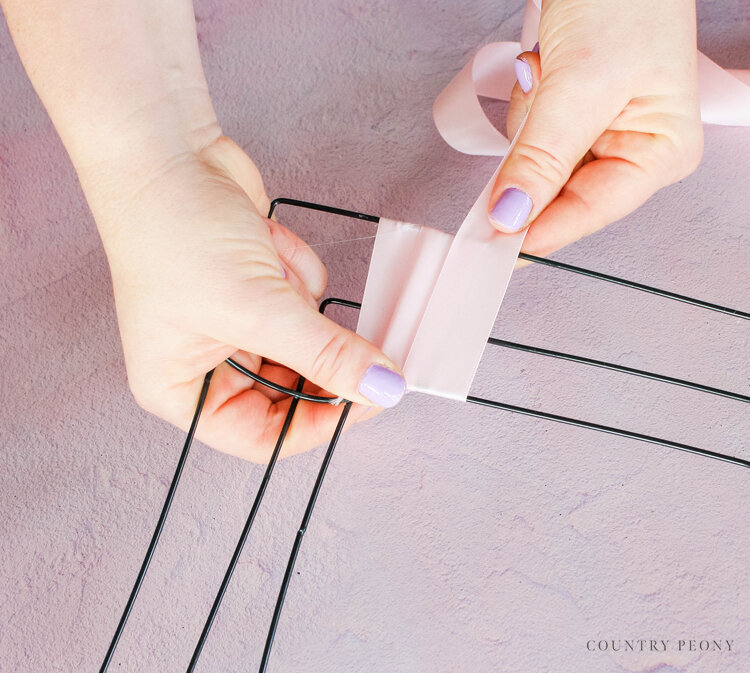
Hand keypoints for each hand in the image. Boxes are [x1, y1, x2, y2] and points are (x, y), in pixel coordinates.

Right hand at [92, 136, 404, 461]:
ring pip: (305, 344)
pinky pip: (306, 299)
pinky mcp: (260, 289)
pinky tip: (266, 243)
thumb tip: (381, 389)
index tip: (368, 402)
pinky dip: (298, 271)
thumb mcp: (256, 307)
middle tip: (365, 350)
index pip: (262, 437)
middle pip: (290, 393)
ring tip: (274, 270)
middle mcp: (207, 364)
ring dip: (304, 308)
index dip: (317, 425)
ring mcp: (236, 325)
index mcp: (182, 389)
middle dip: (321, 362)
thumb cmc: (174, 232)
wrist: (166, 150)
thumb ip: (326, 354)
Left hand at [488, 0, 702, 258]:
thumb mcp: (582, 86)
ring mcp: (595, 133)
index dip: (536, 231)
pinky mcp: (567, 115)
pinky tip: (542, 68)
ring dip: (528, 117)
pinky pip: (527, 133)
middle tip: (530, 114)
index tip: (490, 248)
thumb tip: (511, 216)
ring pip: (533, 163)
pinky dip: (526, 102)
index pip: (586, 214)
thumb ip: (543, 158)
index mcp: (656, 154)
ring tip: (549, 69)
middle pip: (555, 193)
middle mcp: (629, 151)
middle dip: (533, 151)